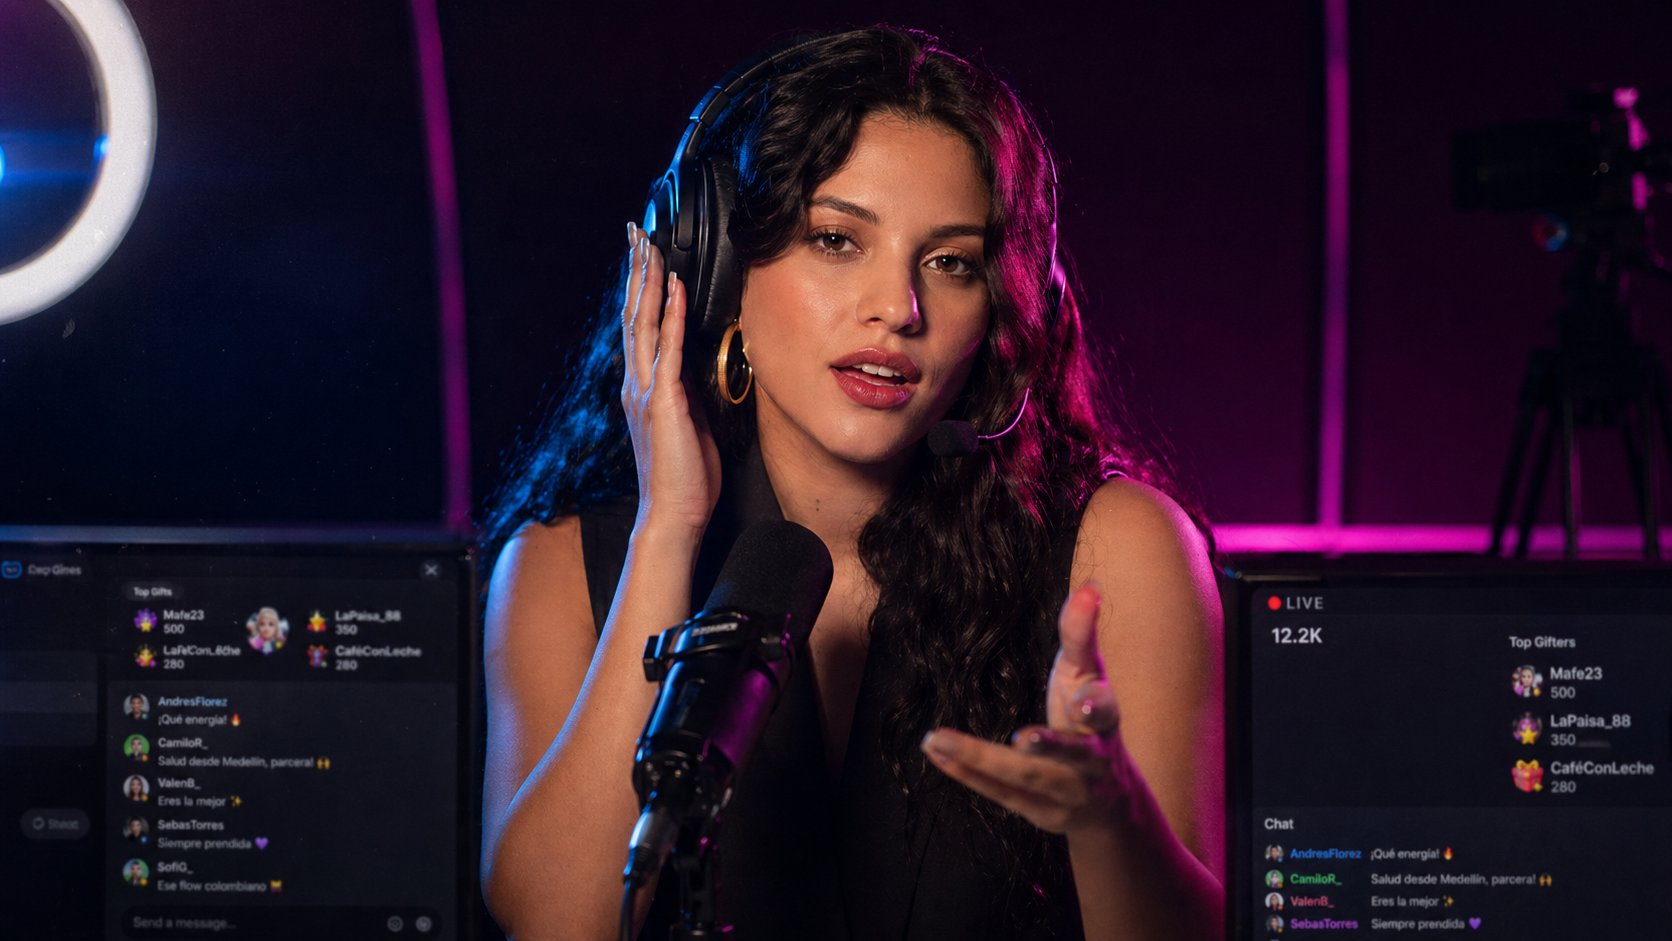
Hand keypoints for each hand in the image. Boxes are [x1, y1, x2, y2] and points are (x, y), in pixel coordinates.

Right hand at [621, 223, 721, 538]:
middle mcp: (638, 383)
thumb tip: (698, 368)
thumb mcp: (691, 423)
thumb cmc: (686, 476)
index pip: (641, 327)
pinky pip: (668, 351)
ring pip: (644, 324)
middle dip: (636, 271)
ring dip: (647, 282)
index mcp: (645, 387)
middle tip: (635, 233)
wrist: (674, 514)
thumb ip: (688, 392)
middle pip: (634, 315)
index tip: (643, 255)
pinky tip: (675, 289)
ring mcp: (647, 391)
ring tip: (648, 246)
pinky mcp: (664, 402)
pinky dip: (672, 316)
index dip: (641, 288)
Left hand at [920, 582, 1136, 835]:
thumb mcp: (1089, 676)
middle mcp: (1090, 761)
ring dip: (981, 759)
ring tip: (937, 738)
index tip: (1083, 700)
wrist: (1109, 801)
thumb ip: (1082, 635)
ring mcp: (1064, 791)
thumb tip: (1090, 585)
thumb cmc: (1090, 720)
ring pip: (1024, 777)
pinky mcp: (1038, 811)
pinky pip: (999, 793)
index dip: (1095, 704)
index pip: (1104, 708)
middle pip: (1068, 755)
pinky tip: (934, 752)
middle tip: (1023, 737)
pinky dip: (964, 773)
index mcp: (1105, 722)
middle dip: (1048, 747)